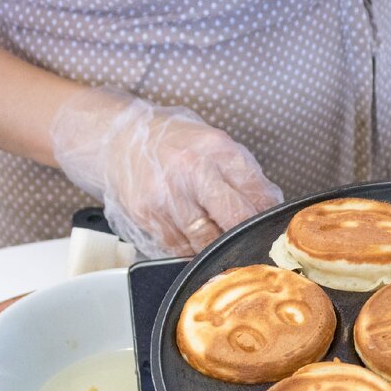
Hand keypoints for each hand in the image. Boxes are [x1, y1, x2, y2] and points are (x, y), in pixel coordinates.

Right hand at [50, 87, 281, 256]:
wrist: (119, 139)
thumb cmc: (173, 143)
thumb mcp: (215, 145)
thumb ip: (244, 175)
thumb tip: (272, 208)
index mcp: (218, 150)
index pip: (258, 196)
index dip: (268, 220)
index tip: (269, 231)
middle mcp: (192, 171)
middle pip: (235, 222)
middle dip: (246, 240)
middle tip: (250, 248)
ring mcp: (168, 197)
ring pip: (207, 243)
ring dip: (217, 249)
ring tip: (218, 242)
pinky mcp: (148, 217)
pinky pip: (179, 248)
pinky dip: (190, 250)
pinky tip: (191, 239)